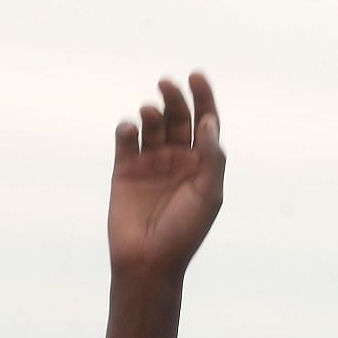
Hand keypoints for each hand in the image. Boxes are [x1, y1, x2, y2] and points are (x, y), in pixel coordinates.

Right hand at [109, 73, 225, 278]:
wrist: (148, 261)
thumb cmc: (184, 232)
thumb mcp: (209, 196)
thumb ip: (213, 159)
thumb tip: (209, 122)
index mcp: (202, 163)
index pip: (205, 121)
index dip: (203, 97)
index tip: (196, 76)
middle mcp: (177, 158)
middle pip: (178, 117)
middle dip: (174, 98)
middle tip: (167, 85)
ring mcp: (150, 162)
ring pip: (152, 123)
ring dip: (151, 111)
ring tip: (149, 111)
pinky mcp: (124, 168)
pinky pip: (126, 138)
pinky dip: (127, 128)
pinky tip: (130, 128)